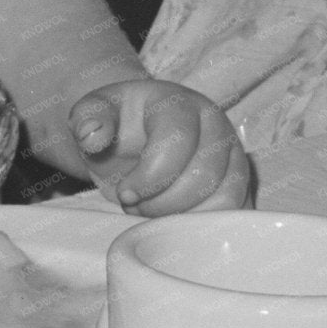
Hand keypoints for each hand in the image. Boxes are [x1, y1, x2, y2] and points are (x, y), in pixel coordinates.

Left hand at [69, 80, 252, 215]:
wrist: (135, 134)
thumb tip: (92, 137)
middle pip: (204, 173)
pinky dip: (203, 224)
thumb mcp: (93, 114)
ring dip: (182, 215)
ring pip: (225, 196)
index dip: (150, 176)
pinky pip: (235, 211)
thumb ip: (88, 119)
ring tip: (150, 211)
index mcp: (179, 103)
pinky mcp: (239, 182)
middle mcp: (215, 125)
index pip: (177, 140)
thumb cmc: (116, 124)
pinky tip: (172, 220)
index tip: (124, 193)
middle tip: (133, 204)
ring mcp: (232, 154)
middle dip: (163, 201)